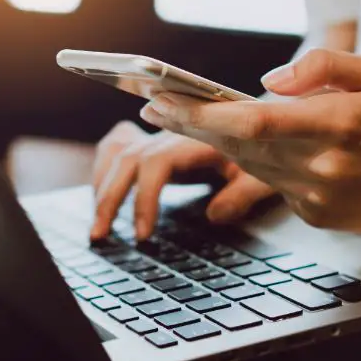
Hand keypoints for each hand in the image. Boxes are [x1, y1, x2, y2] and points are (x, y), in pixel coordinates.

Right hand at [89, 121, 275, 240]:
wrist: (262, 123)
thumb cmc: (263, 150)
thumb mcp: (261, 174)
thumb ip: (242, 195)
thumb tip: (214, 216)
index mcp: (195, 140)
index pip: (156, 162)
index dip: (144, 197)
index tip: (141, 233)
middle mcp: (171, 134)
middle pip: (127, 159)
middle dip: (109, 198)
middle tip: (101, 236)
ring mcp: (159, 136)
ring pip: (117, 153)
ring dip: (101, 187)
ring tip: (97, 225)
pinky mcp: (154, 141)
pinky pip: (118, 146)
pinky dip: (104, 167)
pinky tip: (99, 191)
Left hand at [138, 49, 360, 232]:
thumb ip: (322, 66)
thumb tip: (266, 83)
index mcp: (340, 124)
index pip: (254, 122)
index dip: (201, 115)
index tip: (164, 102)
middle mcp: (325, 166)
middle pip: (239, 146)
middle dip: (192, 125)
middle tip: (156, 107)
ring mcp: (319, 197)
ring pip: (250, 167)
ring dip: (218, 144)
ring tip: (187, 118)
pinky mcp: (316, 217)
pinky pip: (273, 185)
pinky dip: (258, 164)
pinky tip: (253, 147)